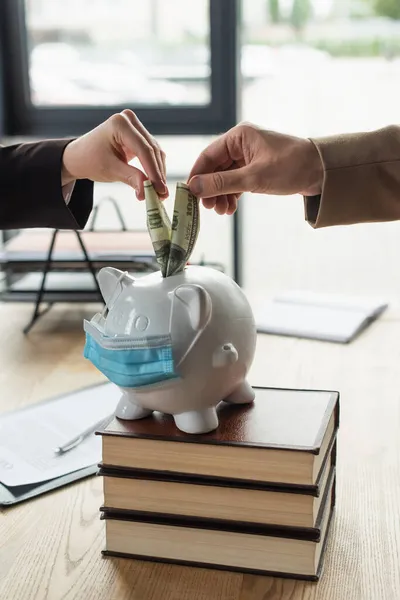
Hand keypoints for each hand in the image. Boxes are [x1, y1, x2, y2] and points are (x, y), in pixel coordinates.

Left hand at [62, 109, 167, 199]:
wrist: (79, 157)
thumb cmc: (90, 160)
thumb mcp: (110, 170)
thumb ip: (131, 178)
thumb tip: (147, 191)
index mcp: (120, 124)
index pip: (143, 149)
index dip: (153, 171)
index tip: (159, 190)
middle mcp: (130, 120)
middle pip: (151, 150)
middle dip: (157, 174)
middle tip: (162, 194)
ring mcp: (135, 127)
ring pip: (155, 152)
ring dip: (159, 172)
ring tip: (160, 192)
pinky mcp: (138, 136)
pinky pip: (151, 153)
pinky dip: (154, 168)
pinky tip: (156, 183)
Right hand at [188, 122, 322, 214]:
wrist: (322, 172)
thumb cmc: (291, 167)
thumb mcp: (253, 178)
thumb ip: (222, 183)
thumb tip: (195, 188)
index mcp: (239, 136)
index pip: (208, 156)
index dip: (197, 176)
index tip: (190, 195)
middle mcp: (242, 143)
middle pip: (215, 168)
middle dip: (211, 189)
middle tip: (208, 208)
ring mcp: (250, 156)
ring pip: (226, 177)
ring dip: (221, 195)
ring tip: (222, 212)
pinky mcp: (257, 168)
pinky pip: (237, 181)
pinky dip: (232, 194)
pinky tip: (231, 208)